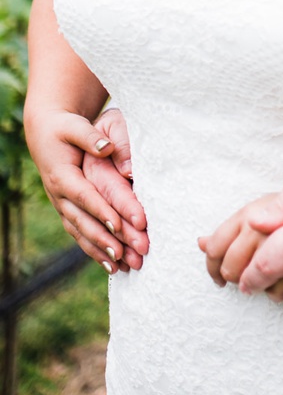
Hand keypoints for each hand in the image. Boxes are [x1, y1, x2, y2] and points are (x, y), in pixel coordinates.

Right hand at [28, 107, 146, 272]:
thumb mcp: (75, 126)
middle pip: (83, 221)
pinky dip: (94, 250)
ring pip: (80, 233)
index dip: (101, 211)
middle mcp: (60, 196)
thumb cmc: (64, 128)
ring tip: (121, 267)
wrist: (45, 134)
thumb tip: (107, 147)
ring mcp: (62, 206)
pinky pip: (80, 234)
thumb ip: (91, 137)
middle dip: (104, 239)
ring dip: (99, 251)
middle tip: (125, 254)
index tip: (118, 225)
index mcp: (62, 176)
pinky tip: (111, 266)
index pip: (84, 197)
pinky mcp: (67, 211)